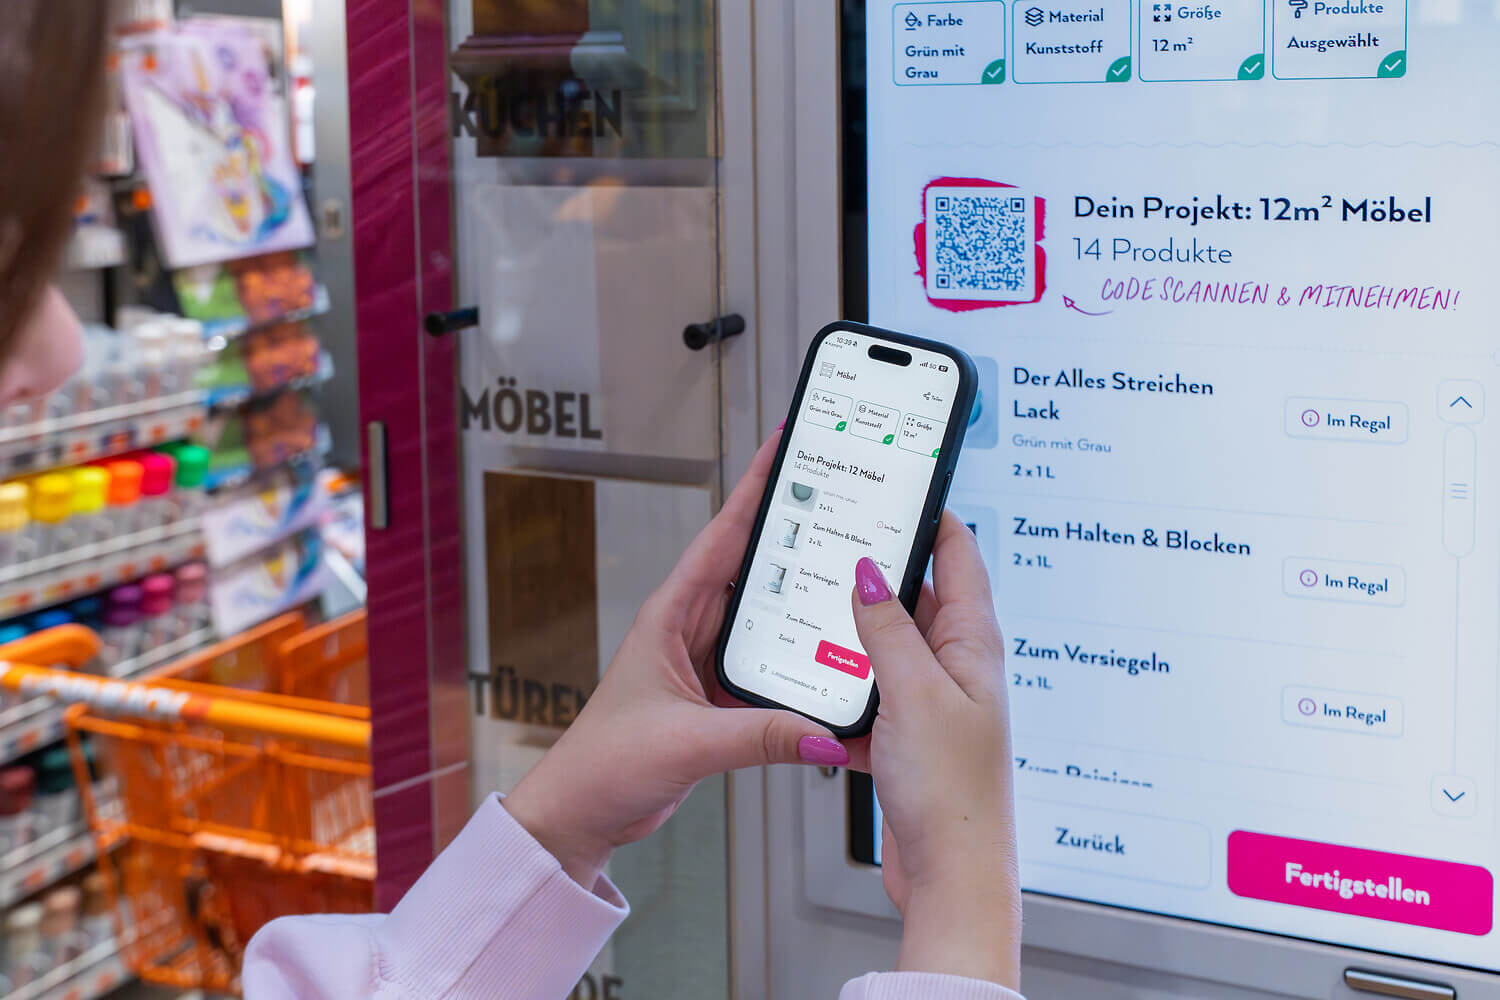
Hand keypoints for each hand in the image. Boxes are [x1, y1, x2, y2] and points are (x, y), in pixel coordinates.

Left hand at [503, 431, 849, 889]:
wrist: (582, 815)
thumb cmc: (604, 765)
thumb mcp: (686, 743)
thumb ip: (760, 737)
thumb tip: (826, 735)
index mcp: (670, 615)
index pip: (721, 536)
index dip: (754, 488)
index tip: (784, 445)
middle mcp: (689, 628)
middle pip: (753, 565)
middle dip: (794, 528)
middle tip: (843, 493)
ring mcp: (706, 661)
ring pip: (766, 612)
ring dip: (803, 591)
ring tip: (853, 562)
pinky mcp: (720, 697)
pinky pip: (771, 660)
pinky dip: (801, 652)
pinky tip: (835, 648)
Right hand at [850, 513, 1020, 989]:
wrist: (950, 874)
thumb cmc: (951, 792)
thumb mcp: (914, 694)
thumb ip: (889, 630)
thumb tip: (871, 572)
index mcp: (974, 643)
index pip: (958, 555)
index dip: (931, 514)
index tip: (898, 481)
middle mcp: (958, 664)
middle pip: (919, 593)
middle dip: (880, 565)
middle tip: (837, 533)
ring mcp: (934, 698)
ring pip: (890, 641)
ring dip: (857, 626)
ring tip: (816, 599)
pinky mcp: (909, 732)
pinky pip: (875, 687)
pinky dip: (848, 678)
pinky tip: (817, 677)